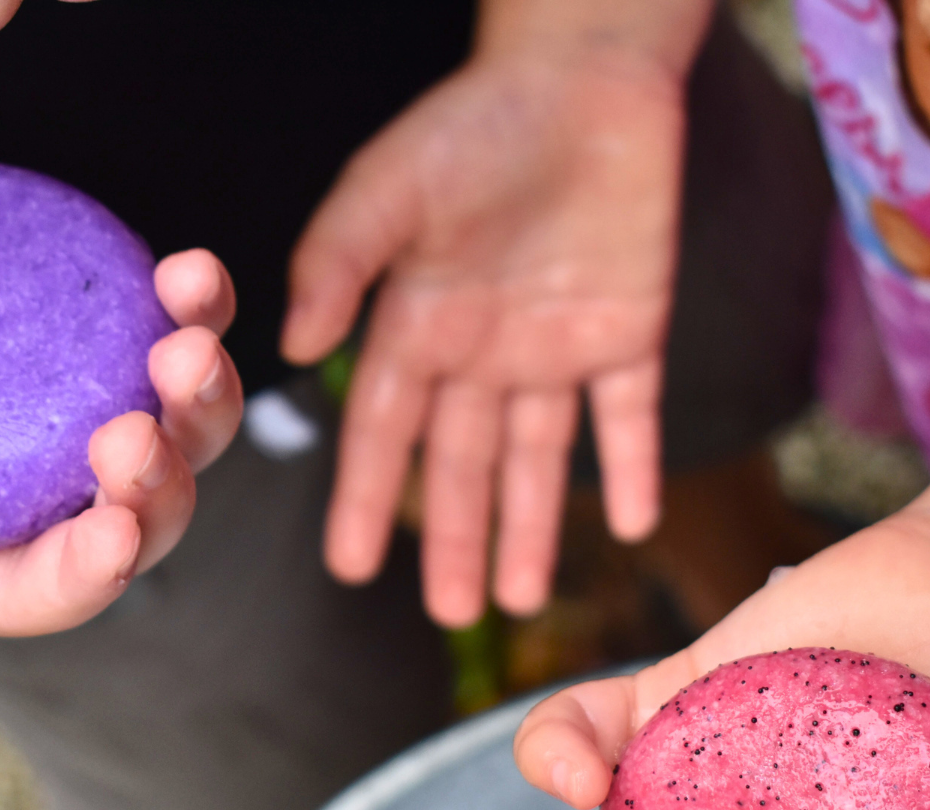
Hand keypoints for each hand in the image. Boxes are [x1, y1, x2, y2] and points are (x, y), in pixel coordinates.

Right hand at [0, 168, 241, 635]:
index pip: (35, 592)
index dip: (81, 579)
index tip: (108, 539)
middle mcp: (26, 491)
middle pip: (131, 522)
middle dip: (157, 489)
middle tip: (135, 432)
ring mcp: (67, 413)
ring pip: (176, 435)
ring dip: (201, 402)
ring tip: (184, 342)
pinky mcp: (86, 333)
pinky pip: (161, 331)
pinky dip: (188, 307)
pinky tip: (187, 276)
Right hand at [283, 13, 708, 627]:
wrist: (587, 73)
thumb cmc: (477, 121)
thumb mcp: (392, 185)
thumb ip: (339, 260)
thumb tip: (295, 351)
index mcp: (420, 326)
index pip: (385, 433)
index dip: (366, 501)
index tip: (352, 570)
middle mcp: (482, 353)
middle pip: (463, 465)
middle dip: (456, 539)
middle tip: (450, 616)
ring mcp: (555, 349)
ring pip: (539, 458)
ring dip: (534, 527)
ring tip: (524, 601)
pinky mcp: (628, 333)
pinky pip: (629, 414)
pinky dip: (634, 466)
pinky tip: (634, 524)